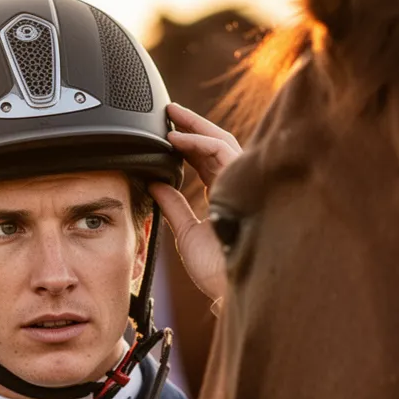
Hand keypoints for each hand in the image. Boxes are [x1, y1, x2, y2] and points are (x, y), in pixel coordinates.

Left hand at [149, 103, 242, 302]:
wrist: (228, 288)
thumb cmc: (215, 269)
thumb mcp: (185, 232)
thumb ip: (173, 206)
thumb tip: (155, 184)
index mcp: (226, 197)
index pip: (207, 161)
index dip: (189, 145)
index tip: (168, 132)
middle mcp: (237, 187)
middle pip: (216, 145)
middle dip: (193, 126)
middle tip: (170, 111)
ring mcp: (243, 184)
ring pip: (221, 142)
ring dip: (194, 127)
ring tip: (170, 117)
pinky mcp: (243, 183)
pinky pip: (222, 152)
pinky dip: (198, 142)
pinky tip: (176, 139)